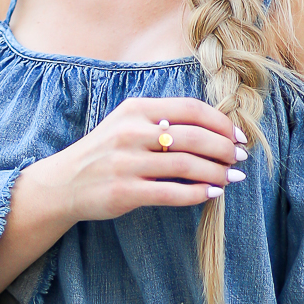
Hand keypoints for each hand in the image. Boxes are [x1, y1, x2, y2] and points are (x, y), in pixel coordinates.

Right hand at [20, 96, 245, 223]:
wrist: (64, 183)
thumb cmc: (105, 153)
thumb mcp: (128, 125)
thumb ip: (162, 121)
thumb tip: (212, 129)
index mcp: (136, 109)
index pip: (190, 109)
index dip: (221, 123)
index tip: (239, 136)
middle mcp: (131, 133)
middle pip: (194, 137)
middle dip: (224, 148)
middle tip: (240, 158)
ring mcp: (126, 163)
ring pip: (186, 165)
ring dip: (216, 172)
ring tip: (231, 178)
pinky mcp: (125, 192)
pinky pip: (171, 193)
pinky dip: (197, 194)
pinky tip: (212, 194)